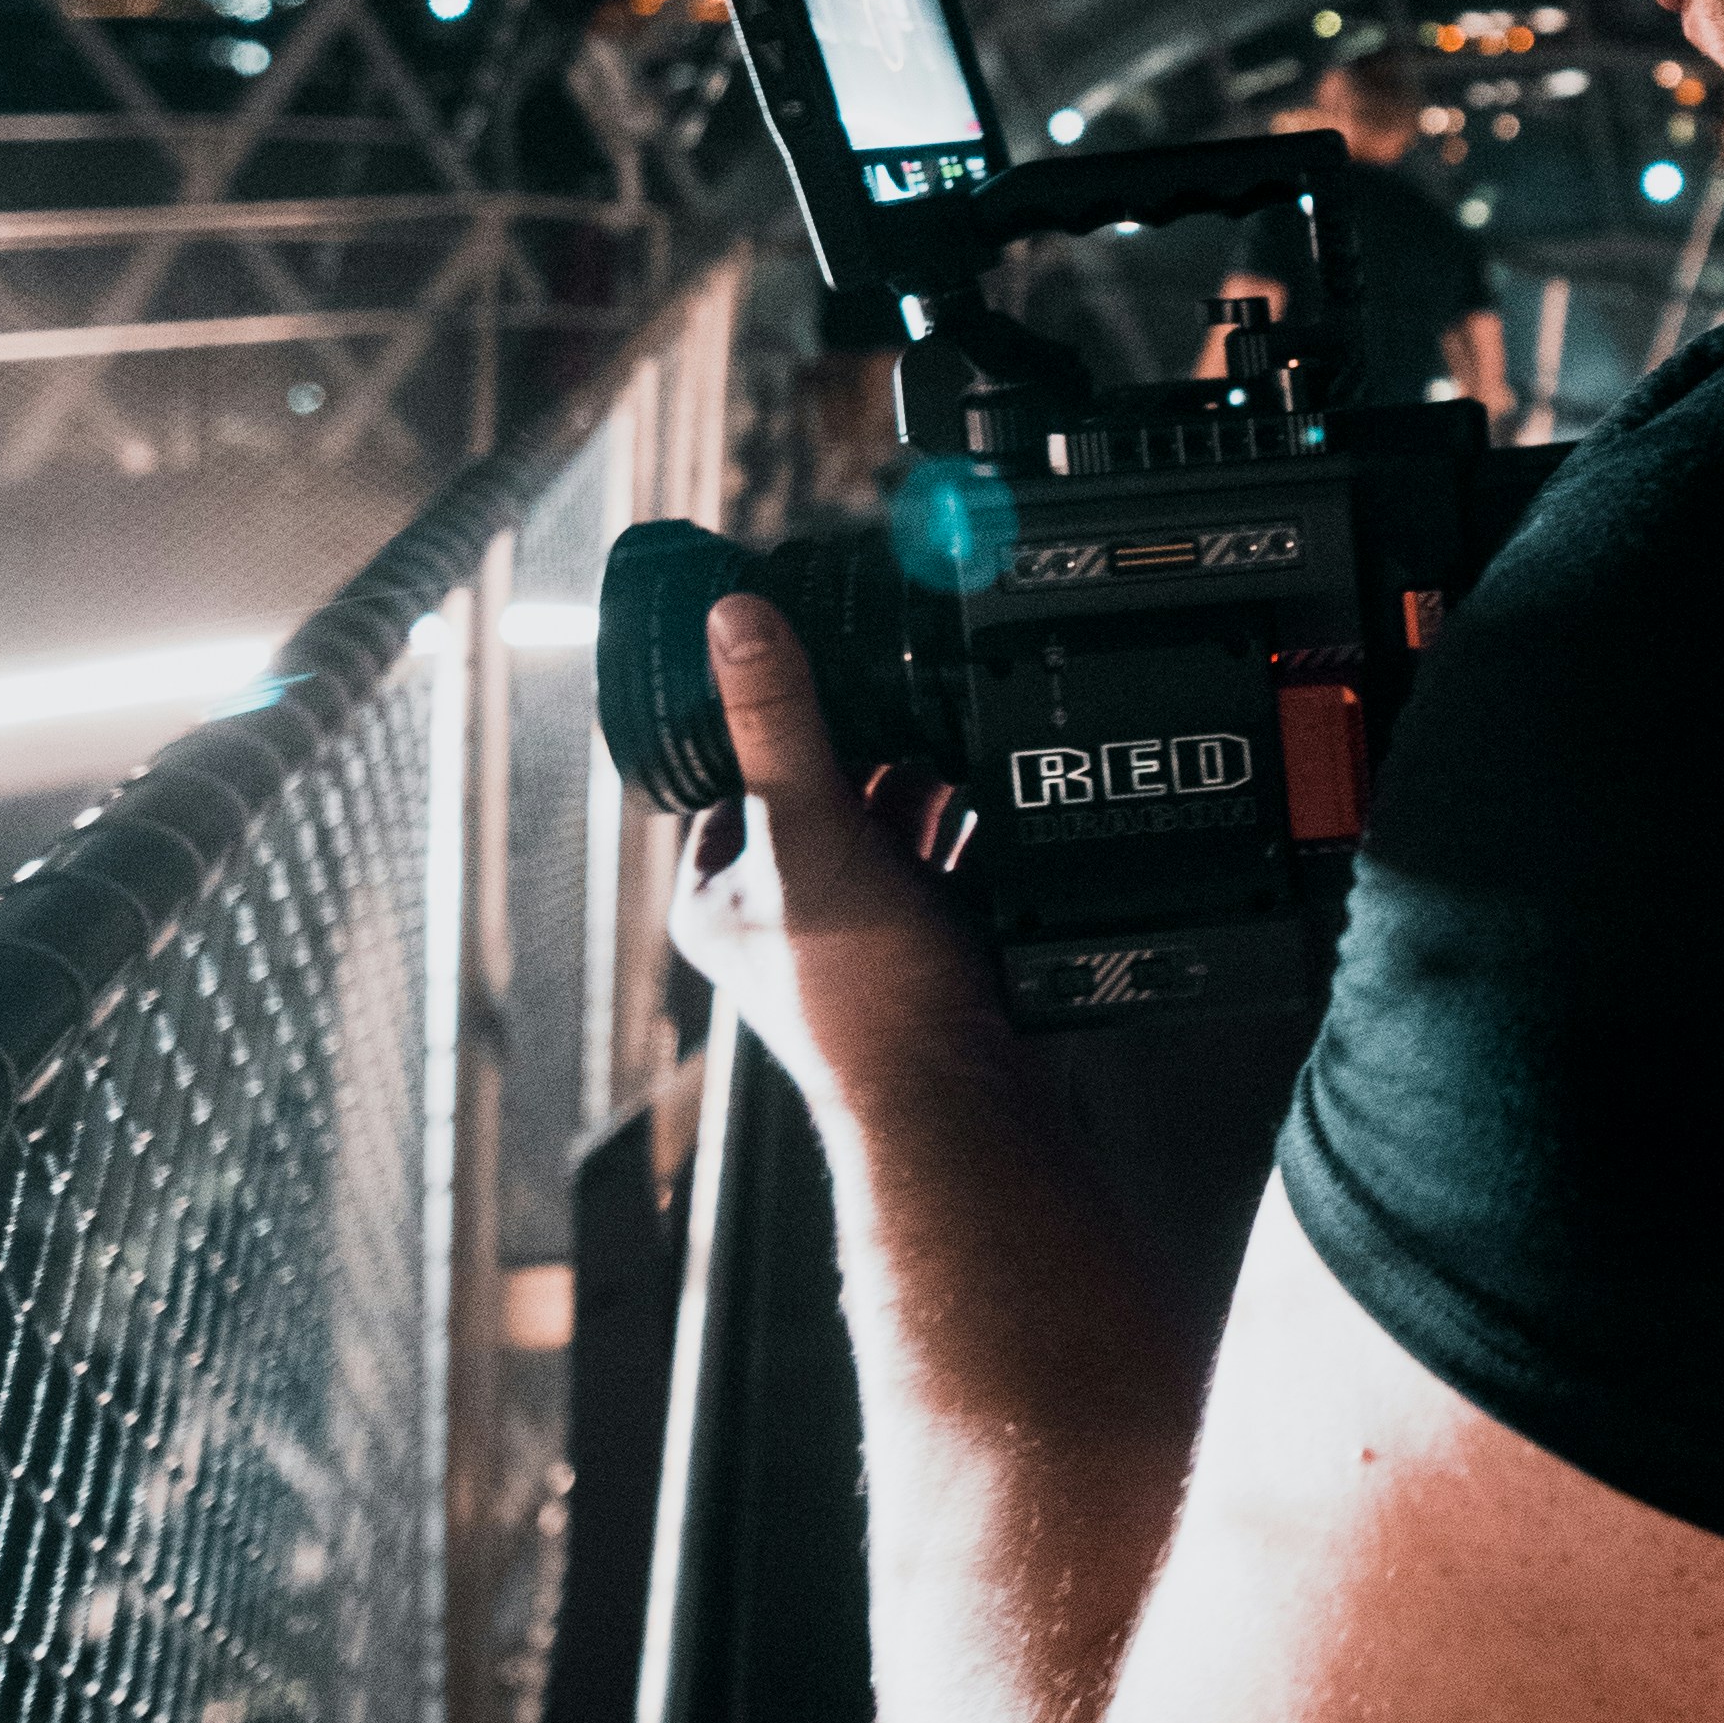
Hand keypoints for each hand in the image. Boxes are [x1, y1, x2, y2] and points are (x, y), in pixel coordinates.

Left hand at [667, 587, 1007, 1116]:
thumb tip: (734, 619)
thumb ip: (776, 722)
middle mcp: (783, 915)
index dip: (774, 720)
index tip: (821, 667)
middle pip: (826, 787)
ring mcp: (863, 932)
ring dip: (933, 786)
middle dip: (875, 751)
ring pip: (895, 822)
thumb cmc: (862, 1001)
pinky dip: (980, 828)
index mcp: (719, 895)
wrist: (963, 1102)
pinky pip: (957, 858)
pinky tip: (1004, 805)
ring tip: (959, 760)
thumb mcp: (809, 833)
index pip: (734, 772)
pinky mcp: (936, 943)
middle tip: (911, 712)